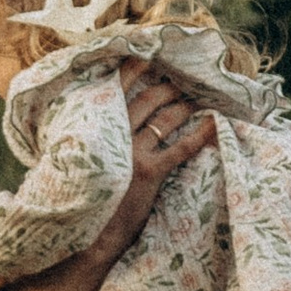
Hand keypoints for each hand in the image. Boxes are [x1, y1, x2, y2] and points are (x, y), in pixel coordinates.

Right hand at [77, 65, 212, 277]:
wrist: (85, 236)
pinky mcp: (149, 174)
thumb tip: (95, 124)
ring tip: (199, 97)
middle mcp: (114, 136)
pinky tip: (215, 125)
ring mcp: (133, 153)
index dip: (132, 70)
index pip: (114, 91)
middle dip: (167, 86)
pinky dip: (200, 135)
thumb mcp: (75, 162)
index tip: (147, 54)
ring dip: (185, 105)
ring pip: (165, 119)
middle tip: (183, 78)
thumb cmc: (81, 201)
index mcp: (94, 130)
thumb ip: (87, 141)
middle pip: (146, 100)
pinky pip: (180, 149)